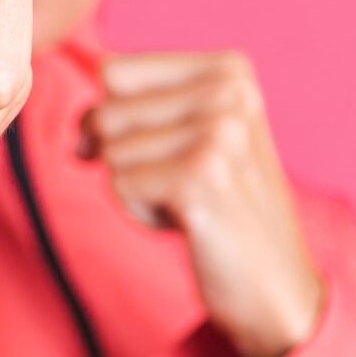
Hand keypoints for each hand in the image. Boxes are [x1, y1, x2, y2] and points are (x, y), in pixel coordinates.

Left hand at [78, 49, 327, 356]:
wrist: (274, 286)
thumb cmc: (223, 209)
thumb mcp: (189, 139)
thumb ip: (135, 110)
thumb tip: (80, 131)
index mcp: (230, 70)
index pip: (114, 74)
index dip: (114, 121)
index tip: (160, 154)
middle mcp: (229, 92)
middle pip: (107, 113)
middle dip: (126, 160)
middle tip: (184, 188)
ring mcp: (219, 133)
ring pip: (110, 152)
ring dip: (137, 190)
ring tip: (190, 205)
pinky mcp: (201, 177)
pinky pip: (119, 185)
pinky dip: (141, 213)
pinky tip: (189, 223)